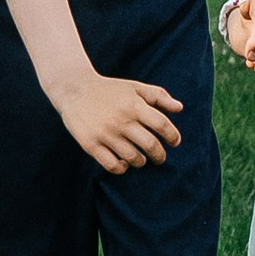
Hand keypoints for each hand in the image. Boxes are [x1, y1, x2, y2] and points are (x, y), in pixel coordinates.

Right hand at [47, 64, 182, 171]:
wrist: (74, 89)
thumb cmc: (110, 89)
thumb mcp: (134, 87)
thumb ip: (158, 96)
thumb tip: (180, 108)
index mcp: (134, 105)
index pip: (162, 125)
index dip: (173, 136)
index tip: (175, 142)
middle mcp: (121, 120)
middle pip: (150, 145)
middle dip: (160, 155)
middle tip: (160, 158)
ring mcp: (106, 134)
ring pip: (133, 158)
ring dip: (141, 161)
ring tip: (141, 159)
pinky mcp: (91, 144)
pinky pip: (112, 165)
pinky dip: (122, 168)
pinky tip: (123, 163)